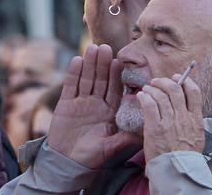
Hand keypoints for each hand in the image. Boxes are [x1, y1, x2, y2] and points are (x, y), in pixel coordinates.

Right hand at [46, 44, 139, 169]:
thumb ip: (126, 137)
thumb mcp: (111, 147)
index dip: (116, 76)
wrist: (67, 163)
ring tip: (92, 48)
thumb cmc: (91, 157)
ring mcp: (80, 102)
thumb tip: (146, 129)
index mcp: (109, 113)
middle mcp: (96, 104)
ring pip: (86, 79)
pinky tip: (77, 60)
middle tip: (106, 47)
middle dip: (103, 64)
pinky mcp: (66, 103)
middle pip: (100, 80)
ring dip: (89, 64)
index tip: (119, 61)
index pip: (114, 90)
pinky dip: (74, 73)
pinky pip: (71, 85)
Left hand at [138, 74, 203, 162]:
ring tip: (146, 90)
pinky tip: (141, 96)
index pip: (194, 92)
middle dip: (164, 81)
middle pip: (175, 89)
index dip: (184, 80)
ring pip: (160, 95)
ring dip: (151, 89)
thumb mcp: (196, 136)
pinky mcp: (155, 128)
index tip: (176, 78)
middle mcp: (184, 118)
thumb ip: (190, 118)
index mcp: (196, 120)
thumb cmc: (184, 155)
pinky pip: (149, 104)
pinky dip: (144, 97)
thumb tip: (183, 100)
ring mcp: (170, 123)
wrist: (176, 172)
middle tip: (156, 82)